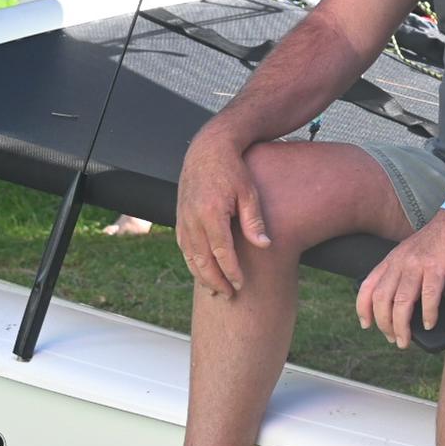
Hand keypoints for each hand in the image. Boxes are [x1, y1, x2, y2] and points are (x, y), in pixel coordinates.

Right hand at [175, 130, 269, 295]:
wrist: (208, 150)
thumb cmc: (233, 169)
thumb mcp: (249, 191)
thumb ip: (254, 220)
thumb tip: (265, 246)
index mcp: (211, 213)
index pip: (221, 252)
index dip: (231, 272)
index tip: (241, 285)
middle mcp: (192, 219)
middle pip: (202, 261)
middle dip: (216, 281)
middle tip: (230, 295)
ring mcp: (183, 219)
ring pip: (190, 257)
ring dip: (202, 276)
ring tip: (217, 290)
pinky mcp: (180, 218)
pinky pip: (184, 247)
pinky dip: (193, 262)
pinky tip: (203, 271)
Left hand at [355, 210, 444, 348]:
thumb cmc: (441, 239)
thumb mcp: (413, 254)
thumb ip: (405, 274)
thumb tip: (404, 306)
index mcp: (393, 259)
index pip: (368, 286)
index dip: (363, 309)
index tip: (367, 325)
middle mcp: (401, 261)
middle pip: (382, 299)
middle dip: (384, 325)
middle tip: (394, 339)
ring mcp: (418, 263)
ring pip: (401, 302)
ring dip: (402, 327)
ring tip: (406, 340)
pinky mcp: (438, 265)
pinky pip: (428, 296)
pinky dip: (428, 314)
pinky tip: (430, 324)